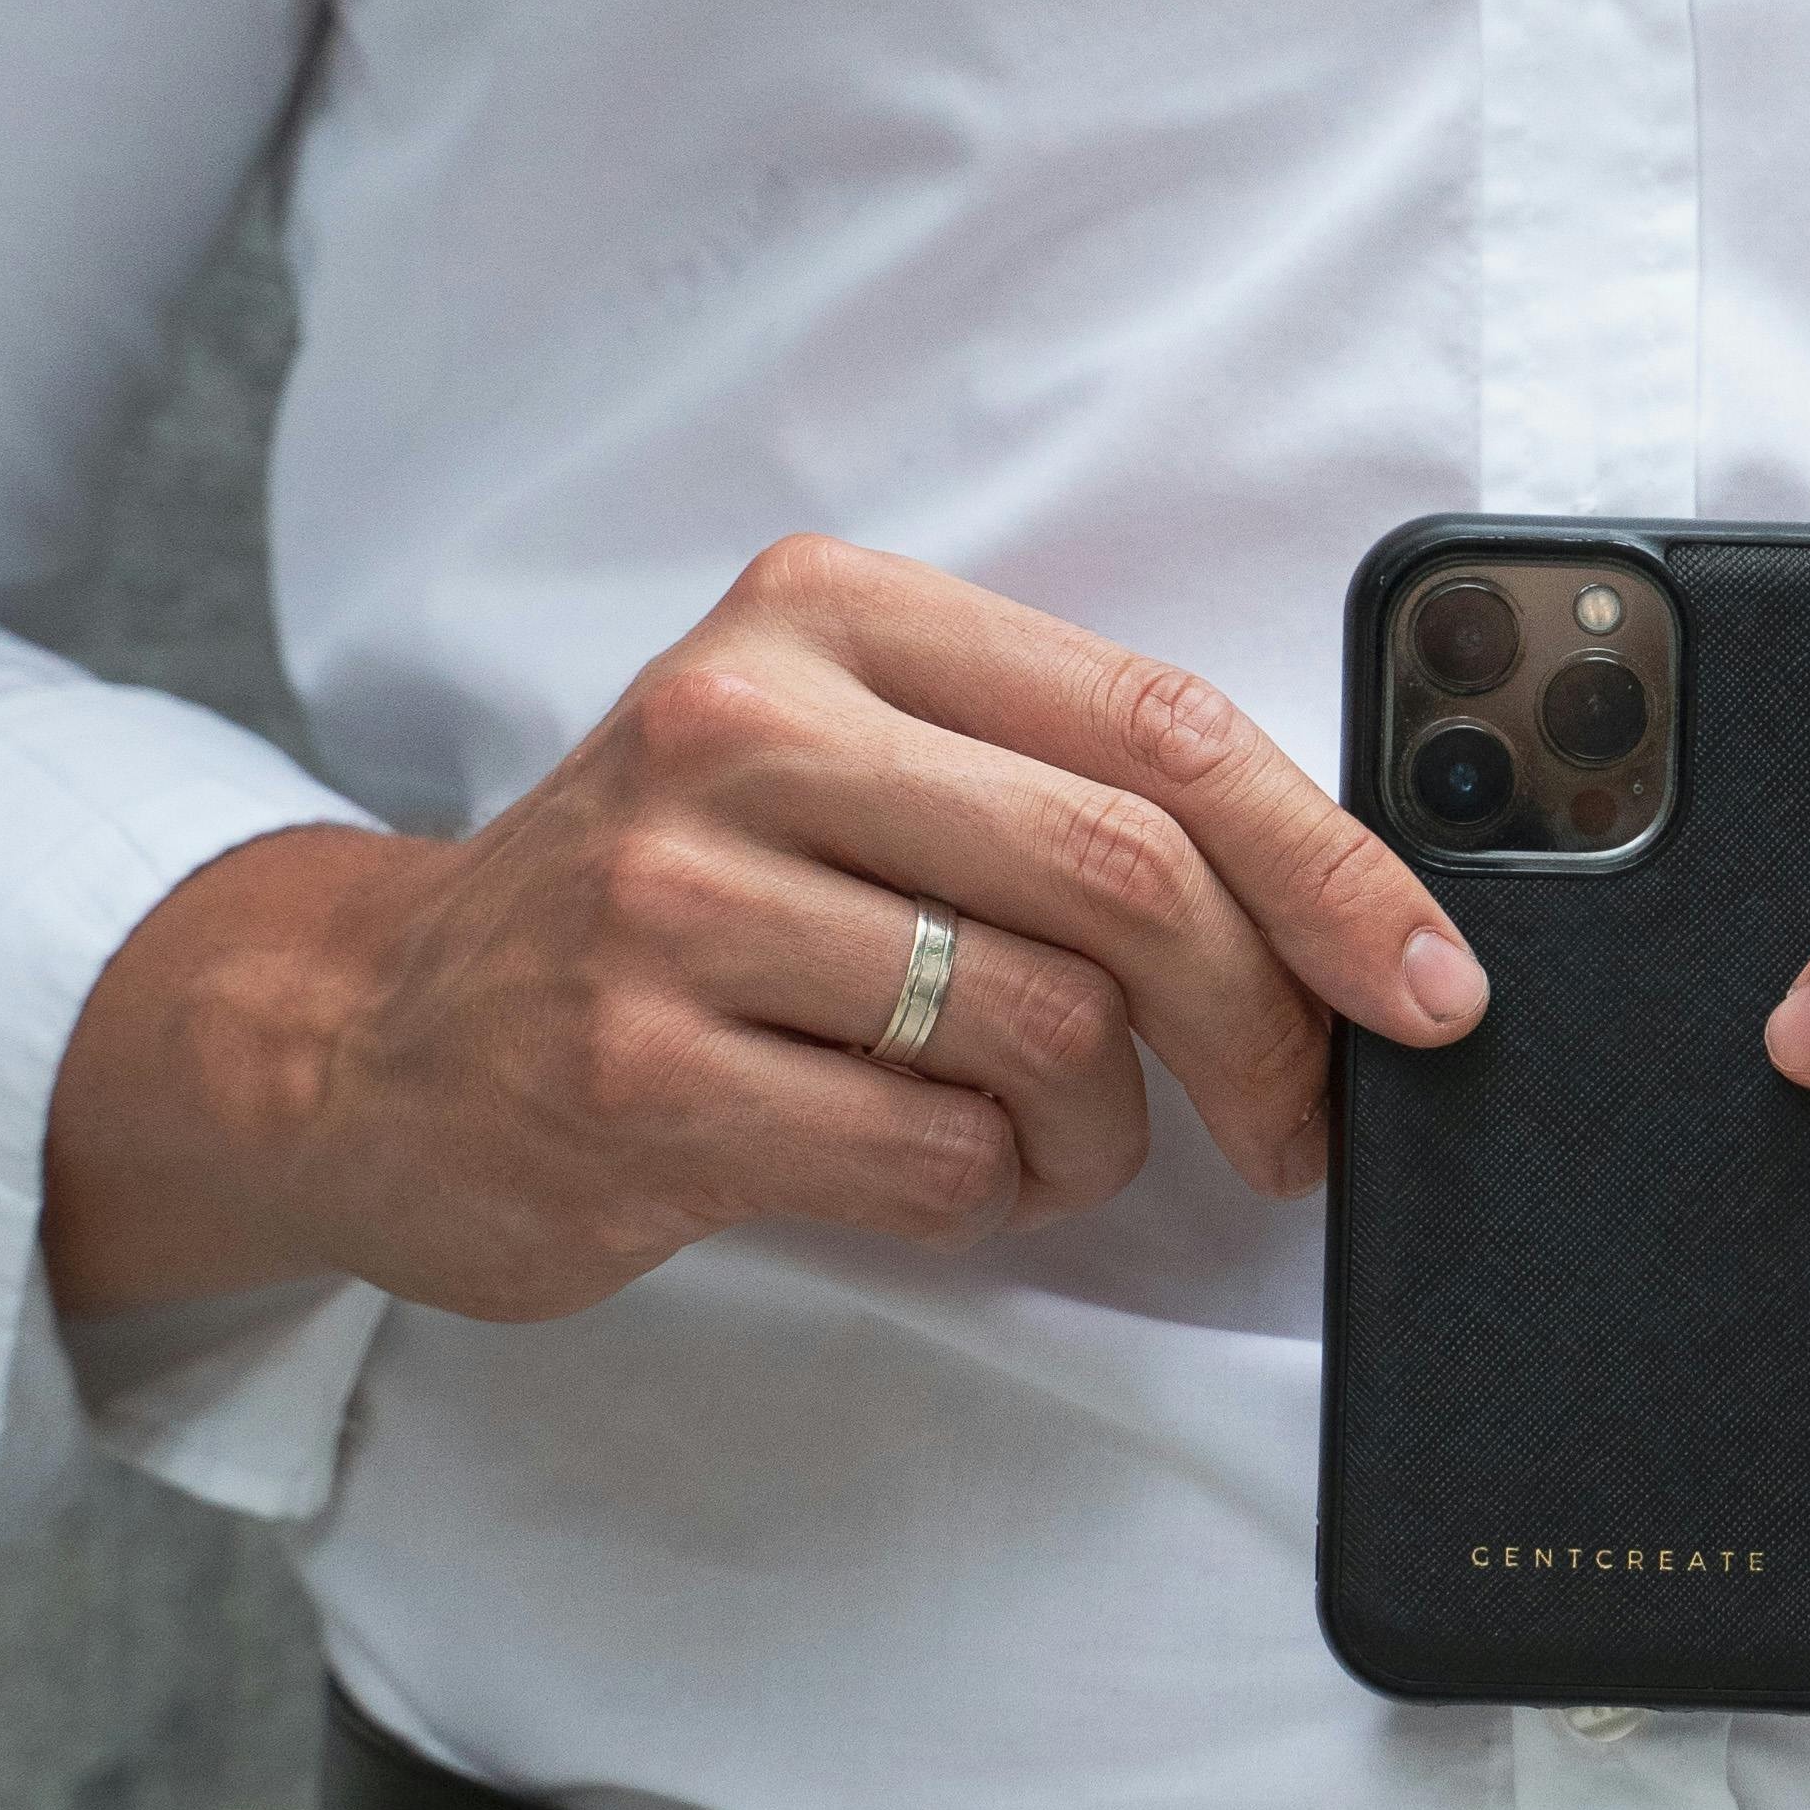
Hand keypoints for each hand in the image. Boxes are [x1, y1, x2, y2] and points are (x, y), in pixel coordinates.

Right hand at [42, 540, 1485, 1324]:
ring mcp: (673, 902)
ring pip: (1046, 1033)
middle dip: (1267, 1027)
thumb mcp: (843, 763)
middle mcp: (742, 727)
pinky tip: (926, 1169)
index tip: (1432, 980)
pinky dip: (989, 1194)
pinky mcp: (635, 1075)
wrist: (377, 1030)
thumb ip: (1053, 782)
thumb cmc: (673, 899)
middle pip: (1127, 878)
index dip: (1334, 866)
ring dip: (1106, 1136)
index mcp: (828, 615)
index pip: (1158, 725)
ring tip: (1052, 1143)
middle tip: (1297, 1123)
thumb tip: (1346, 903)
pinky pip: (936, 1159)